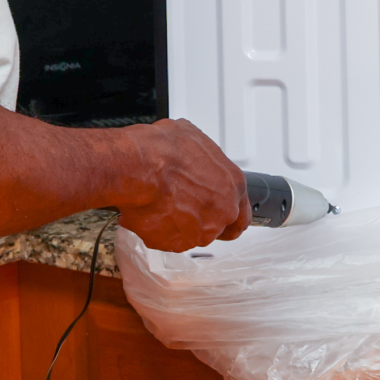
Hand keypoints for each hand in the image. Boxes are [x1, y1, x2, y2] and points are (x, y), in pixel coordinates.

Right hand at [119, 119, 250, 251]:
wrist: (138, 169)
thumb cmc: (163, 151)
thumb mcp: (191, 136)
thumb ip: (201, 156)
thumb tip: (192, 153)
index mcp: (233, 186)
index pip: (242, 214)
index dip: (227, 214)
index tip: (217, 214)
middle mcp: (222, 213)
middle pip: (217, 227)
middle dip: (201, 219)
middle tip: (182, 206)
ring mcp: (200, 232)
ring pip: (192, 234)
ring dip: (179, 224)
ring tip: (161, 204)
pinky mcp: (174, 244)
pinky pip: (167, 240)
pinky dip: (158, 230)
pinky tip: (150, 212)